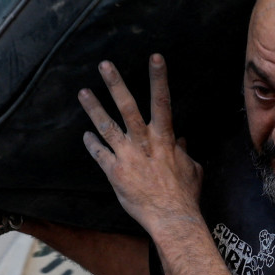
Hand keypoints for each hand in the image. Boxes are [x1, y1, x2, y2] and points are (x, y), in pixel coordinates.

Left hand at [79, 55, 202, 234]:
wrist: (171, 218)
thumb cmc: (185, 195)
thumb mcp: (192, 169)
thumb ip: (185, 153)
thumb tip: (184, 143)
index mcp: (165, 138)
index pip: (163, 102)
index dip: (159, 78)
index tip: (155, 57)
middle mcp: (144, 143)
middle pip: (128, 107)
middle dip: (116, 84)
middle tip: (104, 65)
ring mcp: (127, 156)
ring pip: (107, 126)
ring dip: (94, 108)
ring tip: (83, 92)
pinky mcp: (115, 172)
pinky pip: (100, 154)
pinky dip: (92, 143)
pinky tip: (86, 135)